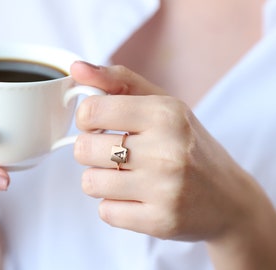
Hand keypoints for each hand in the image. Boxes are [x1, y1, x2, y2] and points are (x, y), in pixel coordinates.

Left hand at [71, 61, 275, 267]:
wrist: (229, 198)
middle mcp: (166, 151)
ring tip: (125, 176)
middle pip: (84, 149)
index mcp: (165, 114)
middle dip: (91, 151)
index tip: (97, 125)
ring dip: (100, 179)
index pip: (91, 111)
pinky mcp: (160, 221)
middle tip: (112, 153)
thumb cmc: (189, 145)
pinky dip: (114, 205)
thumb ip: (118, 81)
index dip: (86, 119)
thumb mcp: (162, 103)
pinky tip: (136, 198)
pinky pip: (106, 212)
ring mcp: (165, 190)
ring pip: (90, 182)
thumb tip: (77, 68)